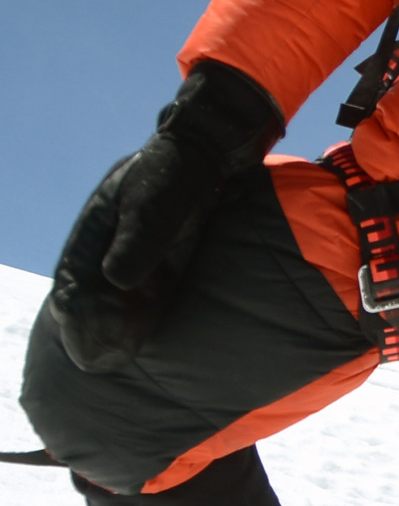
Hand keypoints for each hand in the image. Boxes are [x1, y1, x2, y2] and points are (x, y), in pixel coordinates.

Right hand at [51, 60, 282, 371]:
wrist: (214, 145)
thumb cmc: (182, 169)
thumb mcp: (157, 200)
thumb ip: (141, 237)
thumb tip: (116, 279)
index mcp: (101, 224)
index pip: (76, 279)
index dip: (78, 316)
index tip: (83, 345)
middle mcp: (115, 237)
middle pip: (93, 291)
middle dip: (92, 325)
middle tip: (97, 360)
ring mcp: (140, 243)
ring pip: (119, 292)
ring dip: (115, 322)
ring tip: (112, 358)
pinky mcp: (167, 249)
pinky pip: (148, 286)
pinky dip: (141, 310)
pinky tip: (140, 335)